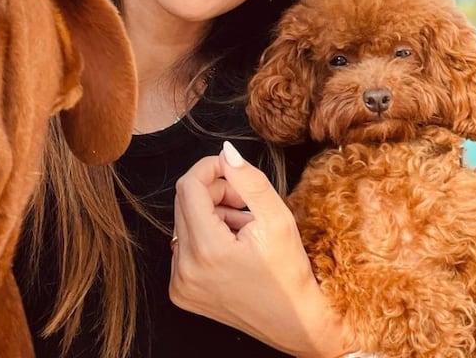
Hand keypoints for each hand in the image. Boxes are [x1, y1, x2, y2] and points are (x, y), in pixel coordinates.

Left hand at [169, 141, 353, 357]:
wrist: (295, 323)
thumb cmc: (290, 274)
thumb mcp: (277, 219)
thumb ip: (249, 181)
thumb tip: (225, 152)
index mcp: (206, 250)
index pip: (188, 187)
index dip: (209, 169)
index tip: (232, 170)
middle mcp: (184, 269)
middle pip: (184, 203)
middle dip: (214, 193)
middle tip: (245, 203)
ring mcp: (179, 283)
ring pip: (184, 223)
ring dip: (211, 215)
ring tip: (244, 229)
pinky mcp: (180, 292)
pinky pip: (184, 246)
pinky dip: (205, 238)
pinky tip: (232, 248)